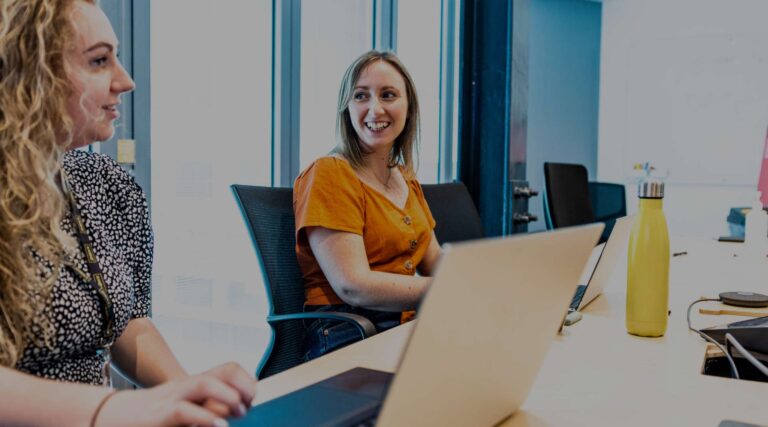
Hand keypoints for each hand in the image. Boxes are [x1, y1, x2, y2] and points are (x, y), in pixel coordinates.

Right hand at [96, 362, 256, 426]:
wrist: (104, 417)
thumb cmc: (146, 418)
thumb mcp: (179, 410)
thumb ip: (201, 409)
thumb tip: (230, 413)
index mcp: (191, 385)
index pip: (228, 369)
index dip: (246, 381)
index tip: (251, 399)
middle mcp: (183, 386)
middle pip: (222, 371)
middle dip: (243, 386)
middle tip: (247, 407)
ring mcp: (170, 398)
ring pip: (204, 384)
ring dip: (228, 397)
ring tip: (239, 412)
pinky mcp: (158, 417)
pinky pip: (183, 411)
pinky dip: (204, 418)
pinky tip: (219, 426)